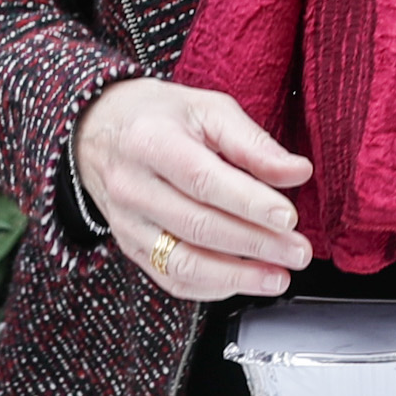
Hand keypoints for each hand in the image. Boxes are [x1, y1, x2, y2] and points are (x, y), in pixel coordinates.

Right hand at [75, 78, 314, 301]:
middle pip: (198, 225)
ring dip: (237, 277)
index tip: (287, 217)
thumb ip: (252, 142)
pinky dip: (212, 286)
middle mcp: (133, 186)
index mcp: (152, 142)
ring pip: (183, 262)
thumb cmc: (158, 117)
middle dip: (256, 244)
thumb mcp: (207, 109)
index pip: (203, 180)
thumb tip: (297, 172)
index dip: (249, 203)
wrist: (98, 131)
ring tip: (278, 276)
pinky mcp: (130, 246)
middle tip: (297, 251)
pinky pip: (171, 278)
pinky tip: (244, 280)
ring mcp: (127, 222)